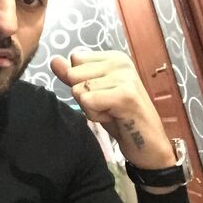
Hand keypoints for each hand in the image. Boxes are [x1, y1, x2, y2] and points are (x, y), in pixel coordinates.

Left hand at [50, 51, 175, 171]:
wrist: (148, 144)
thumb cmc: (119, 117)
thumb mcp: (92, 93)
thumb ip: (73, 76)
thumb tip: (54, 60)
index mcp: (114, 57)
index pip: (75, 59)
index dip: (80, 82)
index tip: (102, 95)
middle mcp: (120, 62)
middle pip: (73, 74)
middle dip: (83, 95)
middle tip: (106, 105)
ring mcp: (124, 77)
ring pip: (78, 89)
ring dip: (90, 108)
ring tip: (111, 111)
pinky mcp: (124, 95)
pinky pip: (87, 101)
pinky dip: (95, 115)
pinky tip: (114, 117)